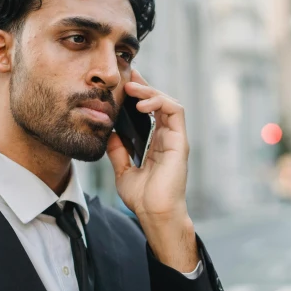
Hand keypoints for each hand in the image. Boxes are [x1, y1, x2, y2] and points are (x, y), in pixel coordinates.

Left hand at [106, 70, 198, 272]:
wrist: (154, 213)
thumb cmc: (143, 198)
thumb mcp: (123, 171)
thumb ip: (118, 151)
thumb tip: (110, 133)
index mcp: (156, 143)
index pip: (150, 111)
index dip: (139, 94)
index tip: (124, 83)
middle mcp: (168, 138)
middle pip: (159, 102)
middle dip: (144, 86)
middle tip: (127, 77)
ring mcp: (175, 139)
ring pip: (168, 102)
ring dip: (150, 91)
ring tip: (132, 87)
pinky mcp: (180, 141)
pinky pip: (175, 111)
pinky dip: (160, 102)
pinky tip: (142, 104)